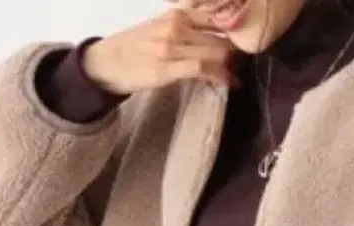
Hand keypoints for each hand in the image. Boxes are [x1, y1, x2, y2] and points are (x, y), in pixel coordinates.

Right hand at [82, 10, 238, 93]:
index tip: (244, 41)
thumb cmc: (137, 47)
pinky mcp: (168, 67)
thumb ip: (188, 30)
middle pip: (219, 35)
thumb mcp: (163, 29)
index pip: (214, 15)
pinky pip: (202, 69)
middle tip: (242, 63)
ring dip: (230, 65)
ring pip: (214, 52)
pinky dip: (219, 76)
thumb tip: (214, 39)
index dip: (232, 29)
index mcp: (177, 13)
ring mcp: (172, 46)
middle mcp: (177, 25)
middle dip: (234, 50)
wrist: (108, 62)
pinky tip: (228, 83)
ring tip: (236, 75)